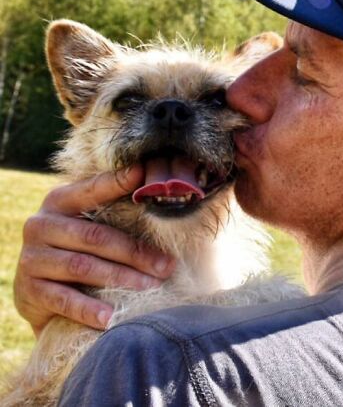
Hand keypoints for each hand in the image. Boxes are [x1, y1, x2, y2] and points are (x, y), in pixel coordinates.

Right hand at [13, 166, 174, 334]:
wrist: (38, 290)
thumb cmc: (80, 248)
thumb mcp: (90, 223)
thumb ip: (114, 207)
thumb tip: (157, 188)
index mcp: (59, 201)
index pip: (92, 189)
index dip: (117, 182)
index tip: (143, 174)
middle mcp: (41, 225)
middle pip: (95, 236)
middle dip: (135, 252)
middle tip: (166, 265)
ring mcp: (32, 258)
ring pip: (82, 267)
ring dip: (120, 278)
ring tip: (150, 287)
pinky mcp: (28, 290)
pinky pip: (63, 300)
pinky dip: (89, 309)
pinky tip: (111, 316)